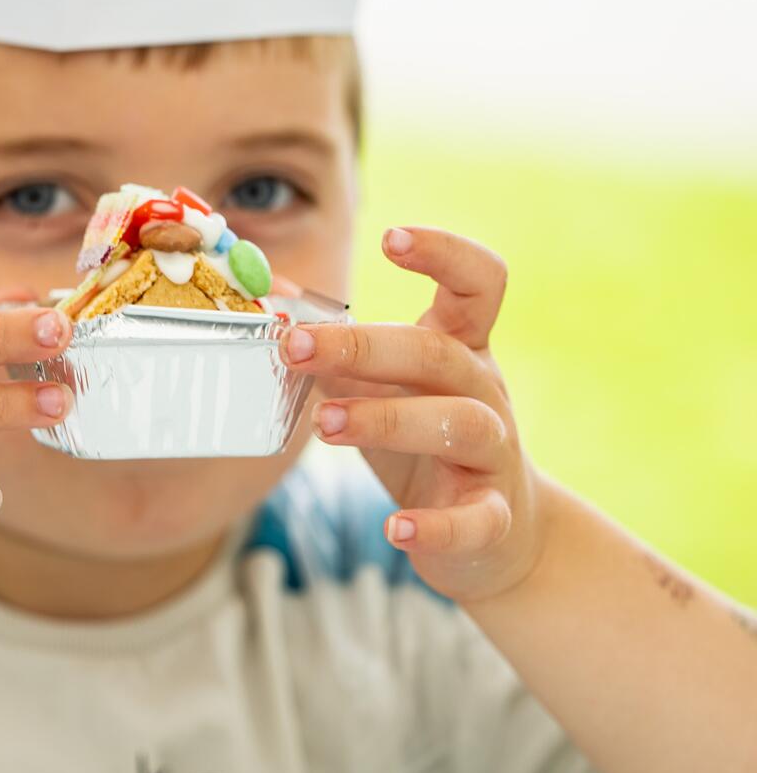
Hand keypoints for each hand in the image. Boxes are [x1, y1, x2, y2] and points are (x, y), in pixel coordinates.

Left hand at [280, 227, 543, 602]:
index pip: (478, 283)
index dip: (443, 253)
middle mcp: (484, 392)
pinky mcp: (493, 518)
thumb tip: (272, 315)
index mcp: (461, 349)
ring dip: (387, 420)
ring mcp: (494, 454)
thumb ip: (339, 356)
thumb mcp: (383, 390)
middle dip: (364, 345)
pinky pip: (475, 519)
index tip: (390, 237)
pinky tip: (395, 528)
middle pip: (437, 353)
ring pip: (459, 423)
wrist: (499, 536)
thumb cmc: (424, 445)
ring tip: (325, 424)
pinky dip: (437, 524)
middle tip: (295, 346)